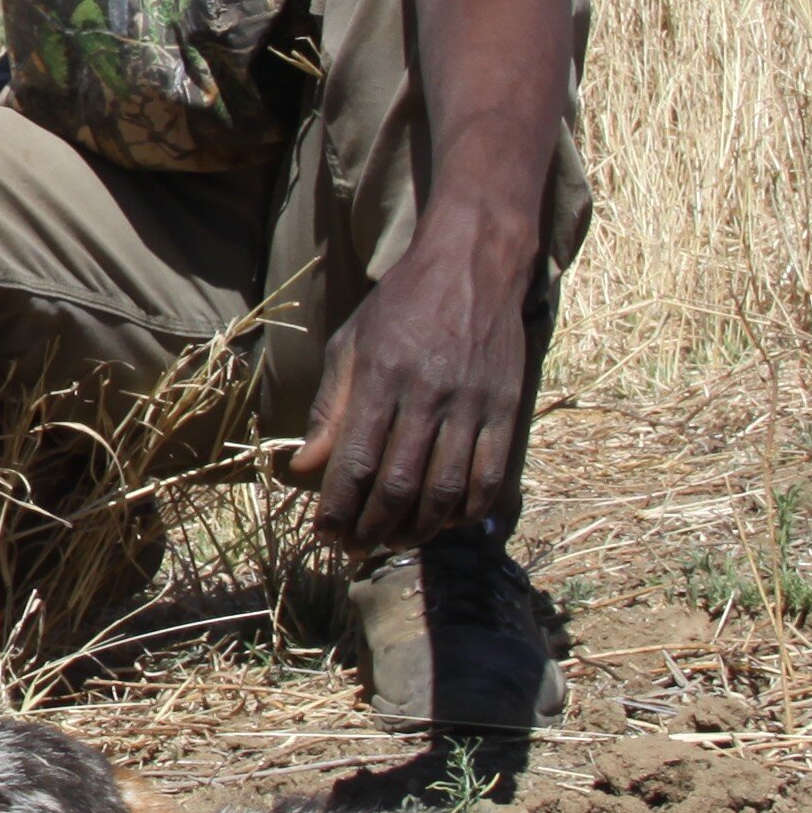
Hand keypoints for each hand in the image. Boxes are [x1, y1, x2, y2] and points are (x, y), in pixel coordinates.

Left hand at [292, 222, 538, 554]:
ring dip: (419, 528)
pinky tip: (447, 520)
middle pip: (398, 485)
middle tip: (356, 549)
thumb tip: (305, 467)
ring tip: (396, 541)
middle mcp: (427, 395)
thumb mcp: (351, 344)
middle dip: (373, 529)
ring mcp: (472, 404)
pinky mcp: (507, 408)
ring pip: (446, 490)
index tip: (325, 534)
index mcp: (381, 378)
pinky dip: (468, 510)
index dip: (338, 509)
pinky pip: (490, 475)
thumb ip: (330, 409)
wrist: (473, 263)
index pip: (355, 462)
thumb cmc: (402, 304)